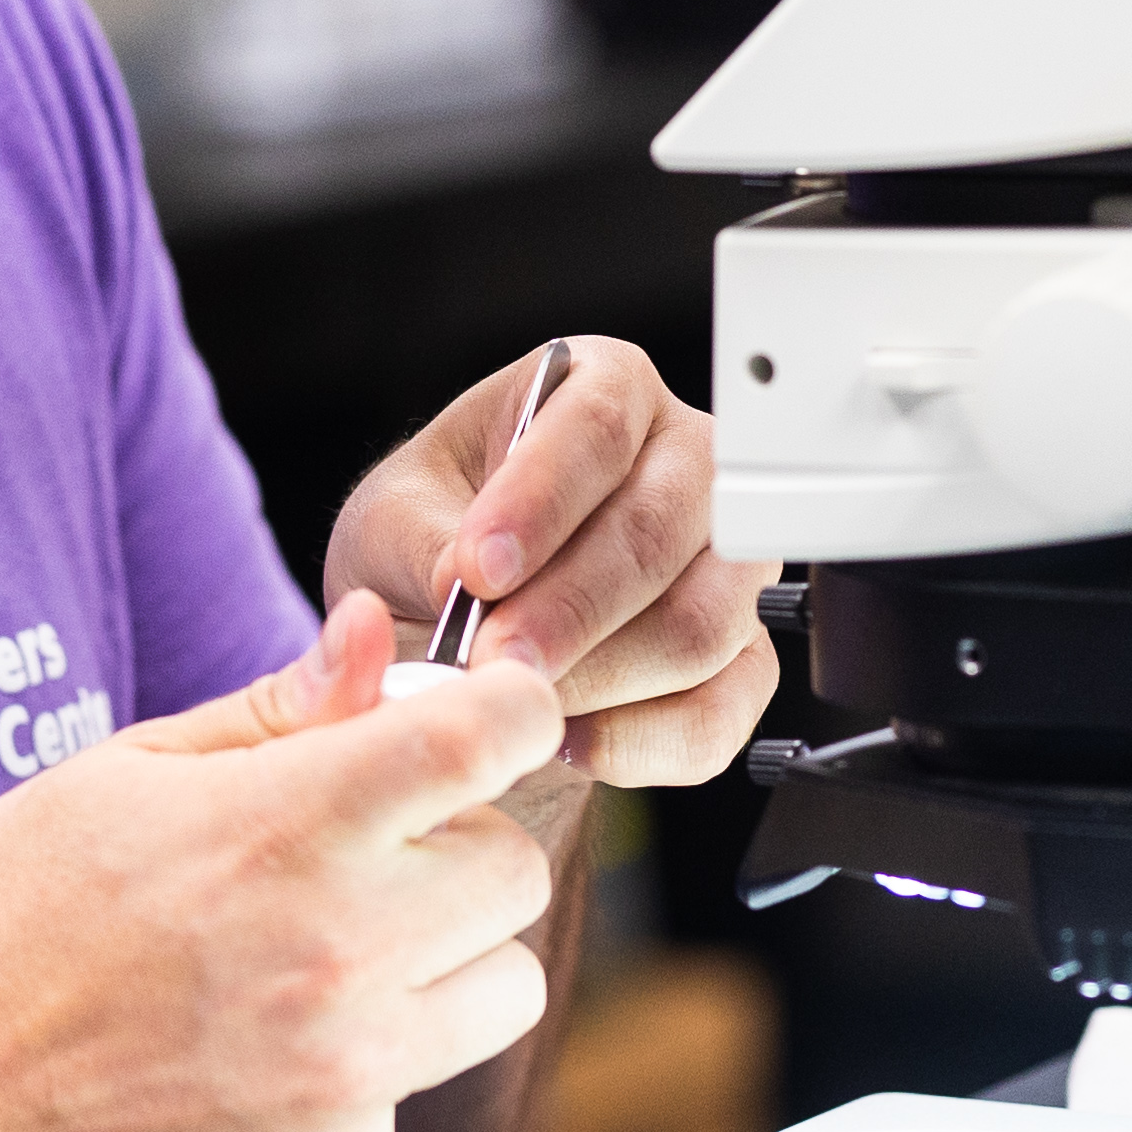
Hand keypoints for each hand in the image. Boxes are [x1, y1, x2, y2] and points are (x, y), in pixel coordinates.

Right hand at [0, 597, 561, 1131]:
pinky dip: (369, 1063)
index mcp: (294, 826)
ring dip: (448, 959)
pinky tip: (262, 1049)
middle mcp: (345, 949)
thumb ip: (274, 709)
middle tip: (369, 853)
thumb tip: (371, 633)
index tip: (483, 721)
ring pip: (504, 988)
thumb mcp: (122, 775)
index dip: (507, 715)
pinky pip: (416, 1086)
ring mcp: (350, 1069)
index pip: (490, 740)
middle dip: (462, 844)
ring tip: (331, 953)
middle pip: (518, 870)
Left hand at [323, 337, 778, 789]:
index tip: (478, 568)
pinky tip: (565, 737)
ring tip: (518, 698)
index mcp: (608, 390)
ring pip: (699, 626)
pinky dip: (636, 742)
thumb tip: (459, 580)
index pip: (598, 427)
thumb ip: (420, 539)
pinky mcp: (739, 661)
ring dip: (599, 679)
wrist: (453, 629)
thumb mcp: (392, 519)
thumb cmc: (433, 543)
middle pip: (660, 532)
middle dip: (569, 610)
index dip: (541, 499)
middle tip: (492, 660)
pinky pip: (716, 714)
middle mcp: (687, 466)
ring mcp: (727, 567)